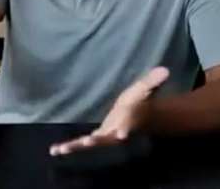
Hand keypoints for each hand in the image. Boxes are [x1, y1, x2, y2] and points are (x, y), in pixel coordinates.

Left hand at [50, 67, 169, 155]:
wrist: (136, 117)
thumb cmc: (139, 101)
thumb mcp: (144, 89)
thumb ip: (152, 81)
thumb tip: (164, 69)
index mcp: (128, 121)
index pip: (128, 127)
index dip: (125, 130)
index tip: (122, 135)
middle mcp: (115, 133)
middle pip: (106, 140)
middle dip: (97, 141)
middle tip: (87, 142)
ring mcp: (105, 138)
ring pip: (91, 144)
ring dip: (76, 146)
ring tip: (59, 149)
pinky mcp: (96, 138)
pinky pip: (82, 144)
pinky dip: (69, 147)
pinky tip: (54, 150)